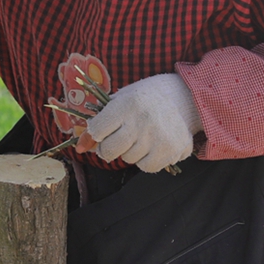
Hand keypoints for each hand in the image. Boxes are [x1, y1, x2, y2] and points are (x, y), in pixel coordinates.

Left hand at [85, 72, 201, 172]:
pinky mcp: (172, 149)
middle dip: (108, 149)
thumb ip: (100, 122)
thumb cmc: (143, 99)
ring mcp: (158, 136)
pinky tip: (153, 146)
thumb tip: (81, 147)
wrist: (182, 96)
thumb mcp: (121, 100)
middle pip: (110, 150)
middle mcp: (142, 120)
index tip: (97, 135)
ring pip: (128, 159)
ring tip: (142, 137)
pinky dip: (147, 161)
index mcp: (126, 104)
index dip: (94, 135)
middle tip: (118, 140)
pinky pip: (147, 167)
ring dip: (131, 152)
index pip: (97, 129)